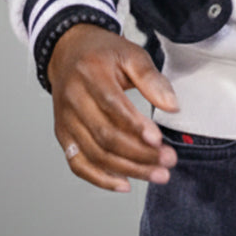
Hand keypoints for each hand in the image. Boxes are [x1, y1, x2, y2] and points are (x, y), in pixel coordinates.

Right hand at [48, 23, 179, 192]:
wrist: (68, 51)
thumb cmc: (103, 53)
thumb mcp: (131, 54)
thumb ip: (151, 79)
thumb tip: (172, 106)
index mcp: (91, 73)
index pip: (112, 105)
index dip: (135, 126)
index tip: (158, 140)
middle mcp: (73, 98)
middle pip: (104, 135)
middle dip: (139, 154)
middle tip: (168, 161)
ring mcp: (65, 119)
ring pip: (95, 154)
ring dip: (127, 169)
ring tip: (156, 174)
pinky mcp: (63, 134)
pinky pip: (78, 164)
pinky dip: (100, 179)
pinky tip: (124, 184)